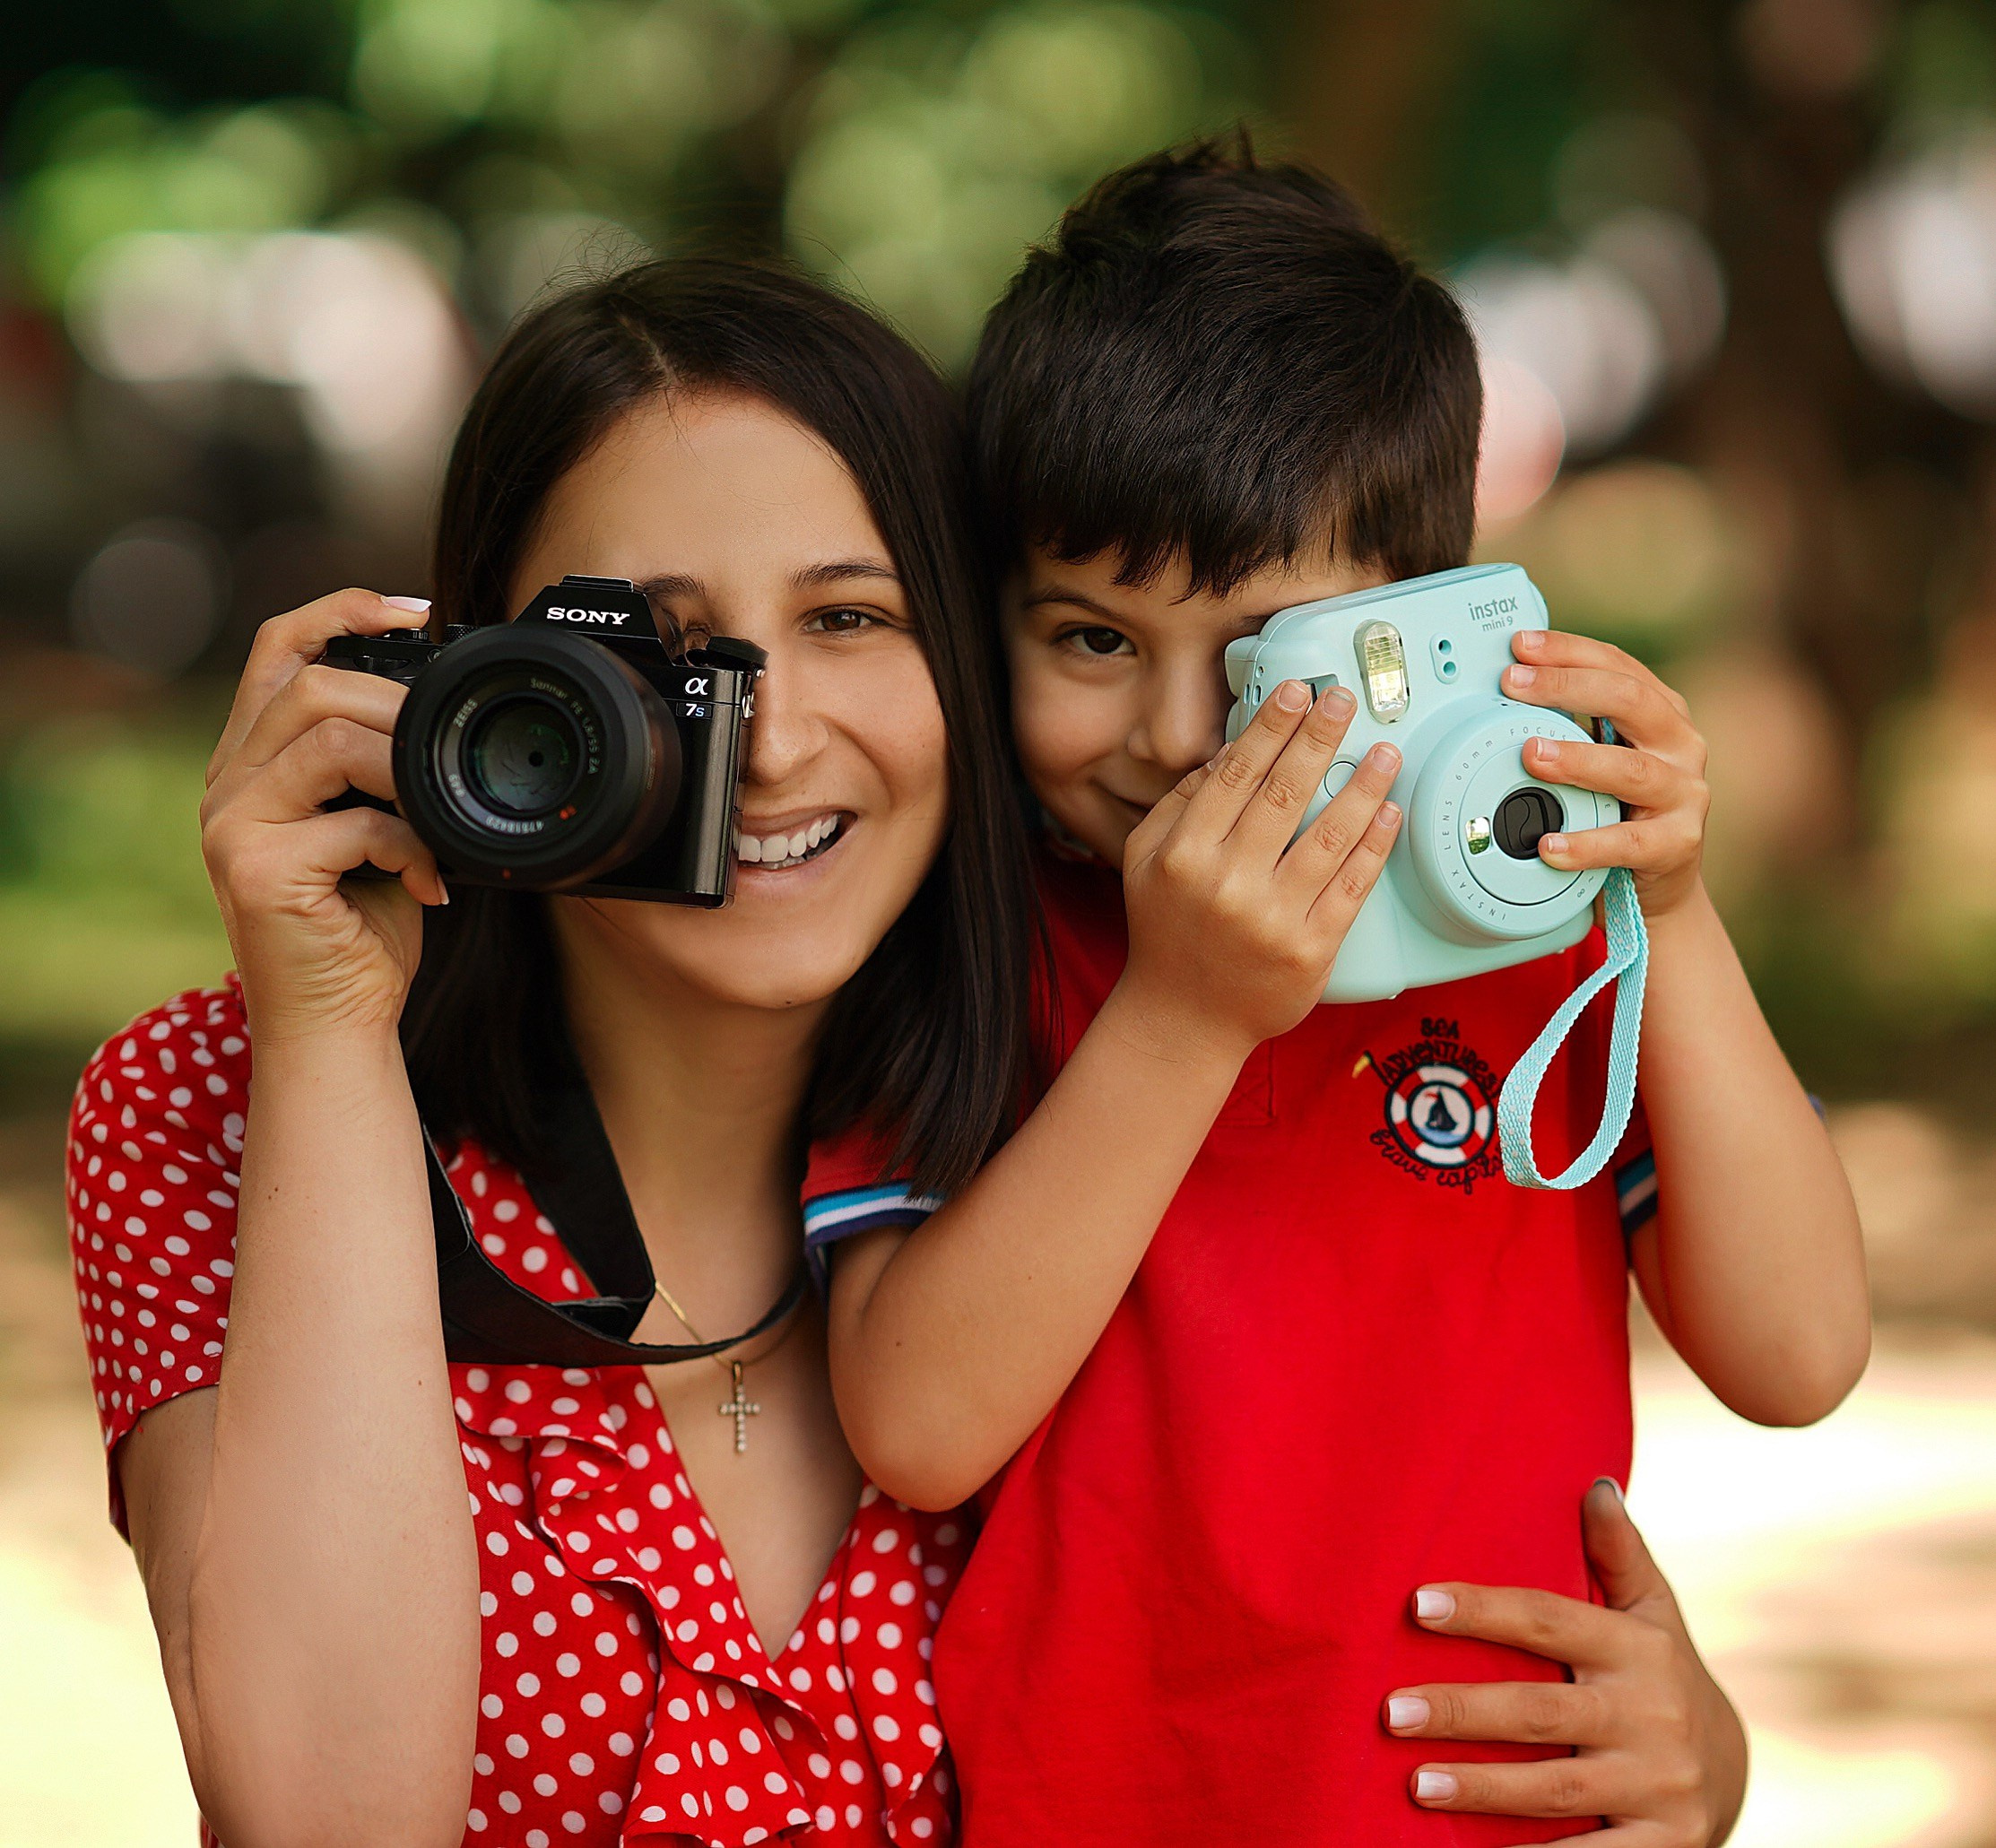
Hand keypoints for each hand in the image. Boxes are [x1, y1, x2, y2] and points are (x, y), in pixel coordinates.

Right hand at [201, 589, 447, 1043]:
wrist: (335, 1022)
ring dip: (406, 772)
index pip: (279, 649)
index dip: (344, 610)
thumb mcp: (373, 827)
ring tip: (437, 816)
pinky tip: (428, 882)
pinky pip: (355, 822)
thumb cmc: (360, 928)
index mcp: (253, 763)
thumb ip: (379, 769)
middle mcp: (227, 785)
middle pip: (313, 686)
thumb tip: (438, 709)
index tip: (421, 612)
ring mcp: (232, 825)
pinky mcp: (255, 869)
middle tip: (446, 753)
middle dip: (398, 708)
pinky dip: (411, 846)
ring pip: (330, 741)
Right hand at [1116, 680, 1402, 1062]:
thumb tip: (1230, 753)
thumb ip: (1180, 804)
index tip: (1296, 692)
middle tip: (1346, 701)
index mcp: (1183, 855)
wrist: (1183, 1019)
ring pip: (1328, 835)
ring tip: (1384, 751)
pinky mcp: (1310, 949)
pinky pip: (1352, 885)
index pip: (1235, 774)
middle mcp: (1227, 883)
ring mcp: (1272, 918)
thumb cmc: (1166, 933)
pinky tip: (1389, 812)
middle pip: (1285, 793)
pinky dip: (1375, 844)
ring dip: (1362, 785)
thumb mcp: (1144, 861)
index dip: (1270, 727)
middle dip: (1319, 738)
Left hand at [1382, 1480, 1745, 1846]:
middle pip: (1540, 1711)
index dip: (1482, 1609)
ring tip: (1414, 1784)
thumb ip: (1619, 1552)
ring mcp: (1662, 1787)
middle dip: (1463, 1712)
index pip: (1548, 1619)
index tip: (1416, 1603)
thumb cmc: (1660, 1673)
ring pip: (1556, 1789)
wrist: (1736, 1771)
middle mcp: (1653, 1716)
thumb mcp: (1652, 1612)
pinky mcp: (1668, 1846)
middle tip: (1390, 1711)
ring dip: (1482, 1788)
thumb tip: (1594, 1483)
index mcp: (1639, 1649)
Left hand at [1503, 631, 1709, 920]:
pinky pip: (1629, 843)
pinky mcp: (1678, 844)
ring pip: (1633, 770)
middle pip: (1630, 701)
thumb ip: (1571, 724)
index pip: (1618, 666)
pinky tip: (1550, 845)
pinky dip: (1586, 843)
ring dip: (1577, 759)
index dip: (1569, 651)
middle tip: (1513, 685)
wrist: (1657, 883)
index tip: (1520, 645)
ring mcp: (1685, 793)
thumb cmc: (1618, 809)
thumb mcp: (1600, 756)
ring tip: (1530, 754)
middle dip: (1567, 687)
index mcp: (1662, 713)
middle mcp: (1681, 744)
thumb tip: (1504, 689)